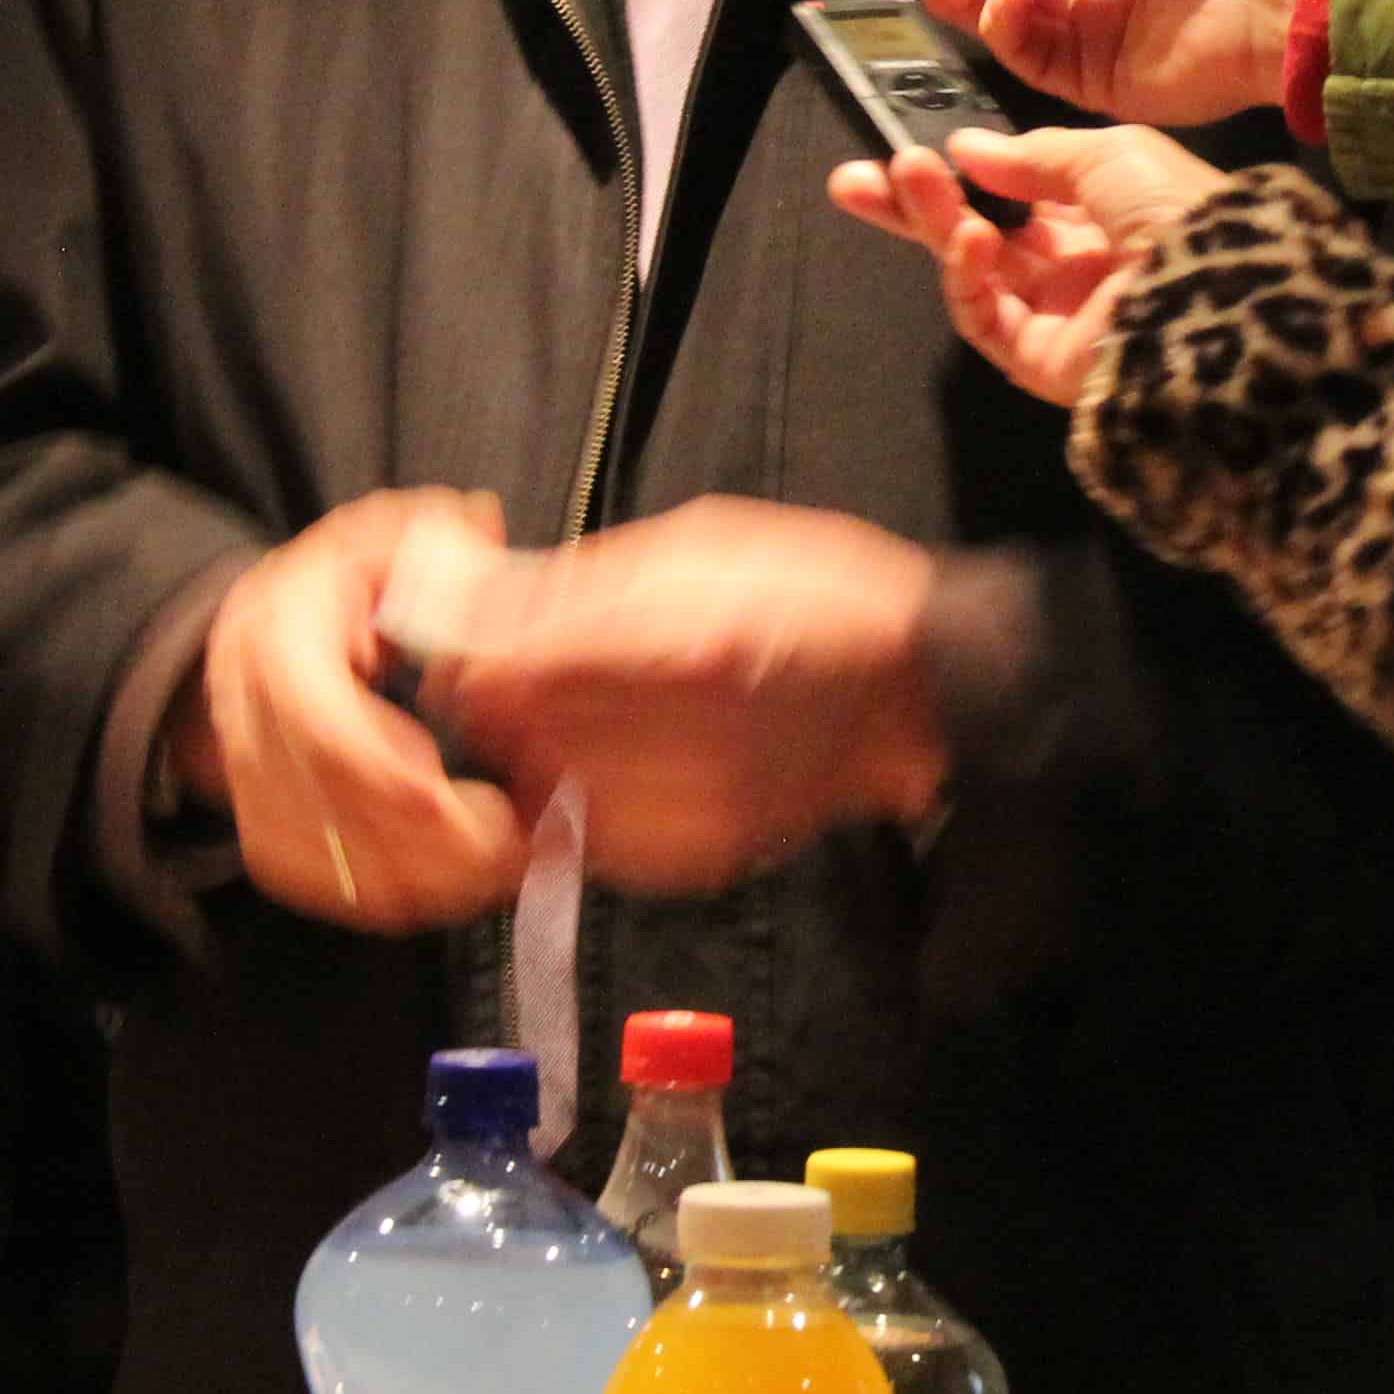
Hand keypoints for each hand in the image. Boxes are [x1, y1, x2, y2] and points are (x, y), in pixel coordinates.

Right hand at [173, 490, 528, 932]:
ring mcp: (243, 774)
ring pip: (320, 858)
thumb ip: (439, 540)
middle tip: (510, 845)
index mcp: (275, 635)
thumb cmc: (349, 584)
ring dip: (412, 878)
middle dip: (423, 841)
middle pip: (325, 806)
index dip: (391, 772)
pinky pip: (310, 880)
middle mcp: (244, 710)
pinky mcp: (257, 824)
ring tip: (494, 866)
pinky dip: (379, 895)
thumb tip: (478, 528)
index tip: (467, 804)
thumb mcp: (392, 539)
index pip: (321, 726)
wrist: (266, 632)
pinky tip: (444, 884)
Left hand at [418, 501, 948, 895]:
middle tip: (521, 670)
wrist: (926, 681)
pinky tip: (620, 763)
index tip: (469, 639)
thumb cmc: (819, 589)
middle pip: (520, 733)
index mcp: (680, 638)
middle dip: (501, 701)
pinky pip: (603, 837)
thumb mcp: (699, 543)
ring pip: (552, 790)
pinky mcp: (711, 850)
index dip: (468, 654)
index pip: (511, 669)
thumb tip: (472, 600)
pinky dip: (589, 801)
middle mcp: (686, 731)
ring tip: (585, 713)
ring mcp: (700, 802)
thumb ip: (581, 582)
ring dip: (541, 754)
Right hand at [826, 122, 1236, 407]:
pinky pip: (982, 317)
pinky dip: (964, 274)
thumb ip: (1032, 155)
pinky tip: (968, 235)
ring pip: (971, 268)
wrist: (1215, 294)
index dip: (962, 172)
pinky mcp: (1038, 360)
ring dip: (934, 222)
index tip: (913, 147)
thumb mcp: (1109, 154)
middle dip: (915, 205)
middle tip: (857, 178)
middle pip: (976, 231)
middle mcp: (1073, 265)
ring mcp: (1054, 314)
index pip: (1012, 194)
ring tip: (906, 178)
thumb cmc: (1173, 209)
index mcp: (1098, 213)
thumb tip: (967, 149)